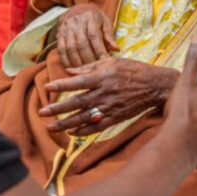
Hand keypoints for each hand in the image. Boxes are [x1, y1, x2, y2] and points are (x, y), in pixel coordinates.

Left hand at [41, 56, 179, 131]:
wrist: (155, 86)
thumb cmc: (132, 70)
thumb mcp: (111, 62)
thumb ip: (89, 67)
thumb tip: (69, 71)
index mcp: (103, 77)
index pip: (78, 82)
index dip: (62, 85)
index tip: (47, 86)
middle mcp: (105, 93)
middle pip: (77, 102)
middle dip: (58, 108)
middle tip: (41, 112)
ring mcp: (110, 107)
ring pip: (84, 117)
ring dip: (66, 123)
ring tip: (50, 127)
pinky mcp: (116, 117)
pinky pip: (97, 126)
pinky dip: (84, 131)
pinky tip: (71, 133)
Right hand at [52, 3, 115, 69]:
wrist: (77, 9)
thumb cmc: (95, 18)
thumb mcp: (105, 22)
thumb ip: (109, 36)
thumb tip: (116, 49)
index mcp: (91, 18)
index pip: (94, 36)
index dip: (99, 49)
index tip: (105, 60)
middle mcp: (77, 22)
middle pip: (82, 43)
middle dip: (89, 58)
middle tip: (95, 69)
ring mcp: (66, 28)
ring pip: (71, 48)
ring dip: (77, 61)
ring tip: (84, 70)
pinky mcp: (59, 34)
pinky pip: (61, 49)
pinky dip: (65, 60)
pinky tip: (71, 68)